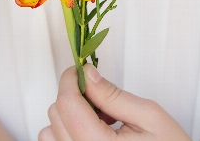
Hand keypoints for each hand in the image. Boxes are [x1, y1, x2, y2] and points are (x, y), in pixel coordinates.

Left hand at [39, 64, 190, 140]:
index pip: (68, 105)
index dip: (70, 79)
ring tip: (100, 118)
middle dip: (74, 96)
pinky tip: (92, 131)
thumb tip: (87, 74)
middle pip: (56, 115)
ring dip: (69, 115)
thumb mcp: (149, 116)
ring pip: (50, 130)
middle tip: (100, 94)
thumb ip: (114, 95)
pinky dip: (67, 131)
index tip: (80, 69)